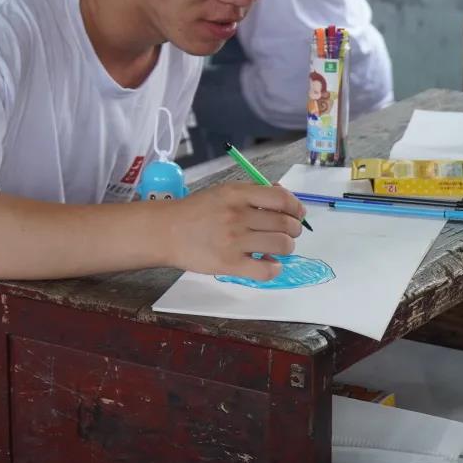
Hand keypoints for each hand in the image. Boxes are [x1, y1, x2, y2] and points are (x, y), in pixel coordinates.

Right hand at [166, 183, 304, 280]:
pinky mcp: (229, 264)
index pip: (282, 198)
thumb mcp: (224, 192)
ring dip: (286, 248)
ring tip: (277, 249)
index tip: (297, 214)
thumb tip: (284, 197)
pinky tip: (268, 264)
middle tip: (287, 234)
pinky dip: (274, 268)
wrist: (166, 231)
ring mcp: (234, 241)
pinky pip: (266, 270)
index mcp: (238, 194)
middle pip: (285, 224)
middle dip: (294, 230)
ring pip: (282, 245)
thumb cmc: (197, 211)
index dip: (296, 208)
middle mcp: (238, 215)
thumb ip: (253, 193)